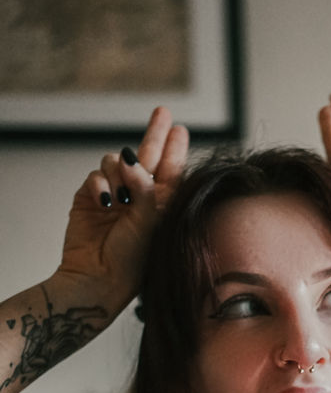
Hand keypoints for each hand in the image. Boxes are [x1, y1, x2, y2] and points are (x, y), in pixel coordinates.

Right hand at [54, 106, 188, 316]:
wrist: (97, 280)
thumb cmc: (132, 261)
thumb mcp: (149, 222)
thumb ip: (144, 187)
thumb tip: (130, 157)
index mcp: (160, 206)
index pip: (170, 170)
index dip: (174, 148)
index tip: (179, 128)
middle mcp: (138, 198)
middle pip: (147, 157)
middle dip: (154, 134)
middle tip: (162, 112)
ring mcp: (114, 196)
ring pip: (116, 161)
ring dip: (119, 171)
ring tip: (120, 196)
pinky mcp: (90, 198)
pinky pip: (96, 175)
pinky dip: (100, 183)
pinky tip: (105, 201)